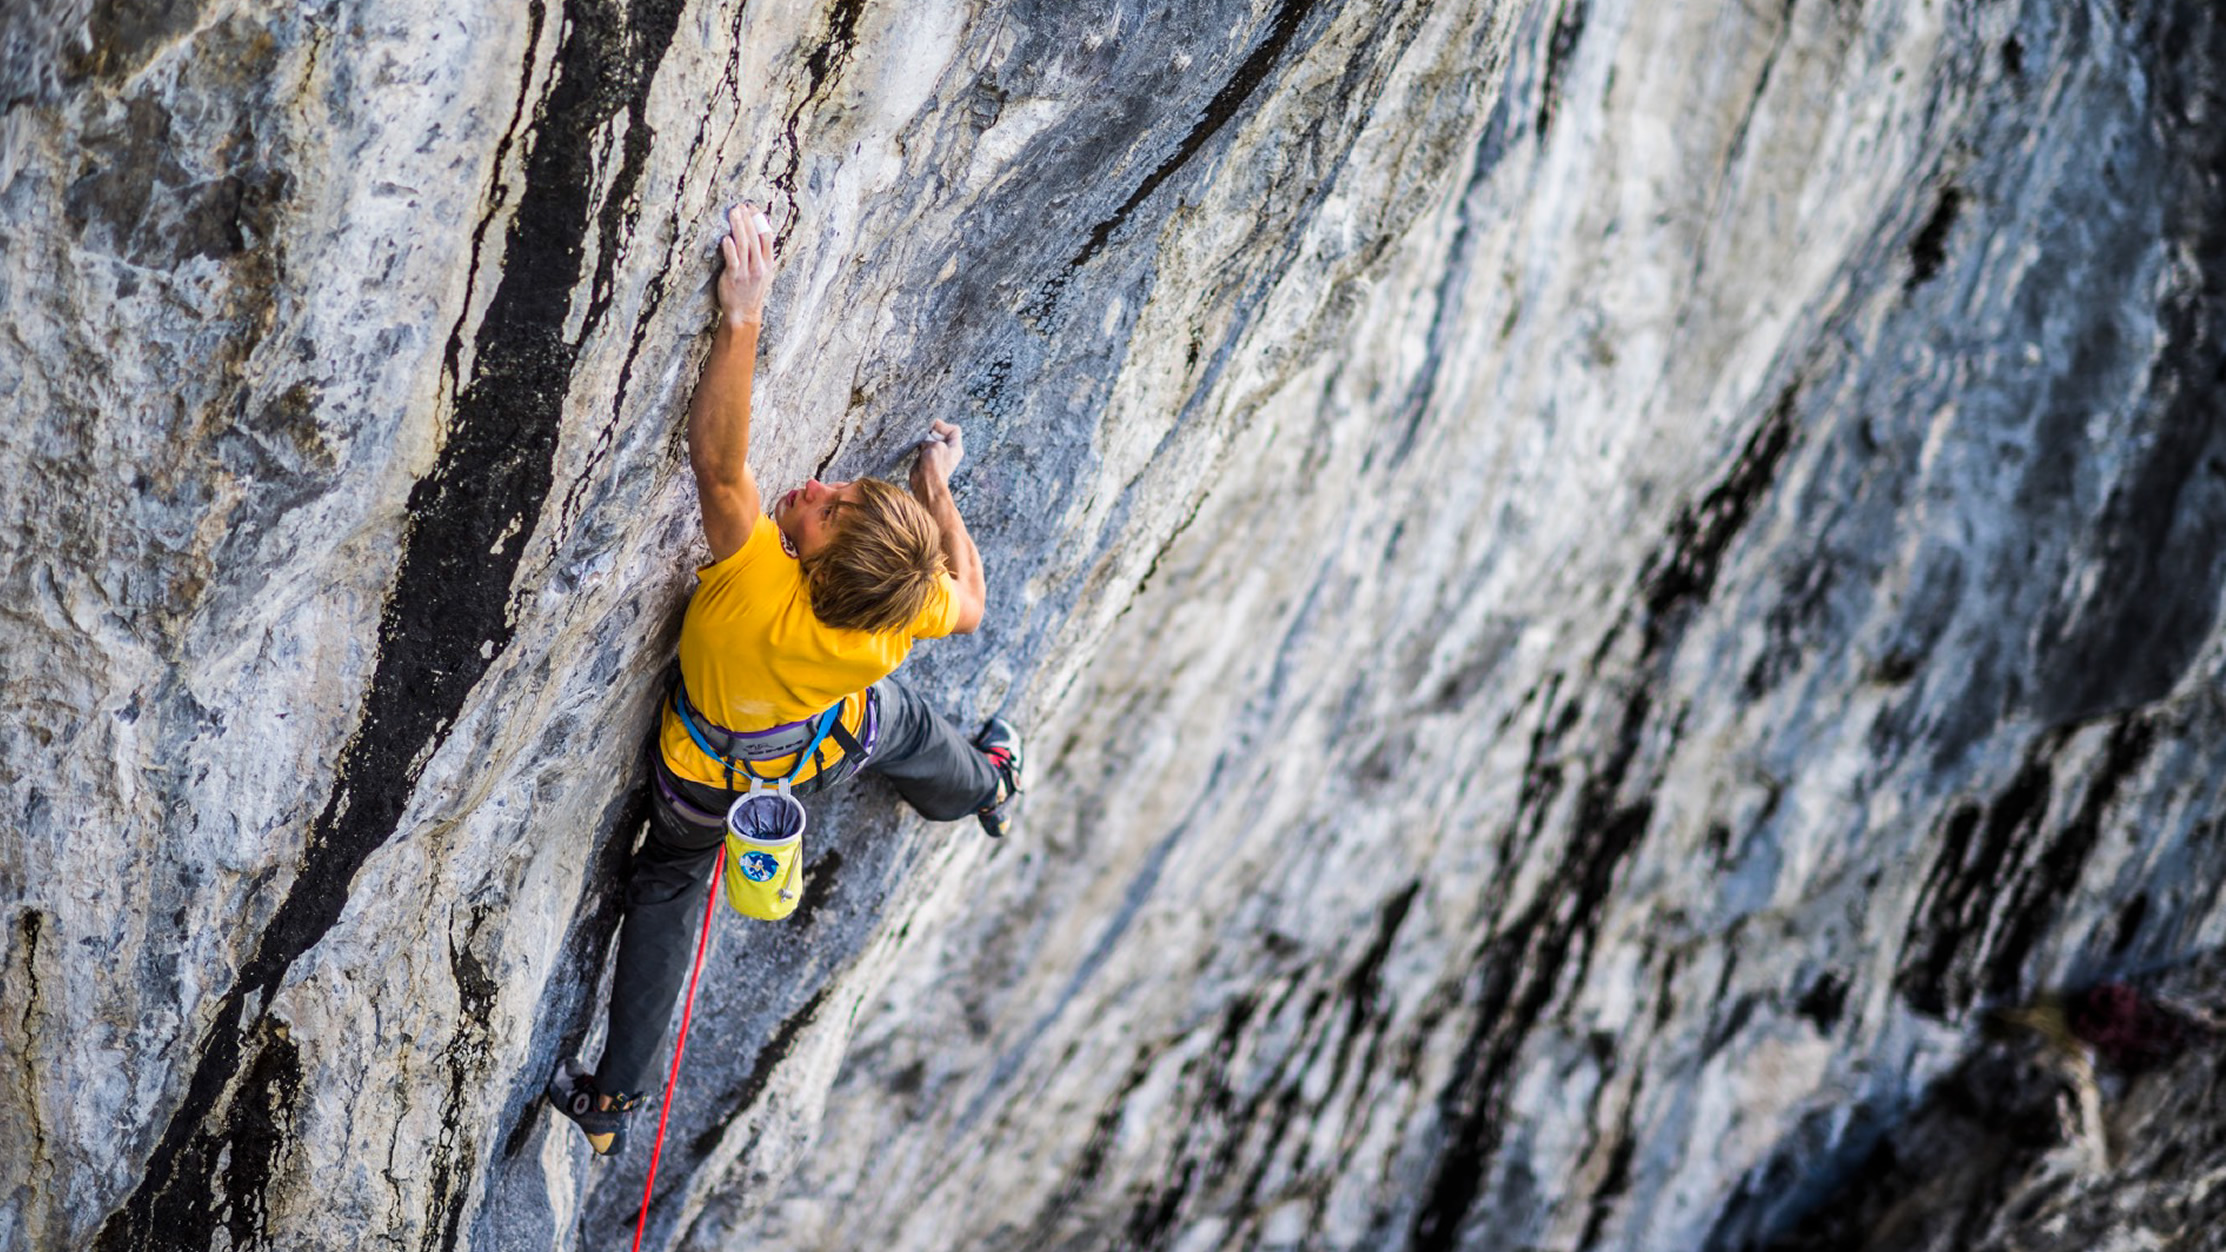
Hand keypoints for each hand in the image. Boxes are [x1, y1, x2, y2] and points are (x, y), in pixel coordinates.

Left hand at [717, 201, 775, 328]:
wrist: (744, 313)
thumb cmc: (750, 291)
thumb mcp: (762, 273)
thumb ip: (760, 255)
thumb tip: (755, 233)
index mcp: (767, 263)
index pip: (766, 236)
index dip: (760, 219)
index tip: (752, 207)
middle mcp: (759, 266)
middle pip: (754, 237)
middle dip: (747, 219)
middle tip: (740, 205)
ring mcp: (747, 272)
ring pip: (744, 244)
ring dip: (738, 226)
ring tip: (733, 213)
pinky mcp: (734, 277)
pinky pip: (733, 260)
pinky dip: (729, 248)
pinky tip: (725, 238)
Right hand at [910, 419, 963, 491]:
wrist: (926, 482)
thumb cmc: (935, 465)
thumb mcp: (935, 445)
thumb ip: (930, 438)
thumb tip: (923, 439)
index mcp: (955, 447)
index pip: (954, 430)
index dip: (943, 425)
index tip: (932, 425)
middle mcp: (948, 451)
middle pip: (941, 434)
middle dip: (932, 431)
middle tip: (923, 430)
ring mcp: (937, 456)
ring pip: (931, 440)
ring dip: (924, 438)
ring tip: (919, 437)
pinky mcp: (926, 459)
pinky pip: (923, 447)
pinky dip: (919, 444)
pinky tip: (914, 444)